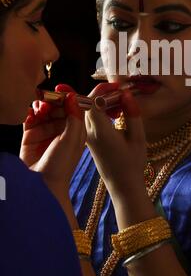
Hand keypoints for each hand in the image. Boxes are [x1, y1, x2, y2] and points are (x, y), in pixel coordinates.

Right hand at [20, 84, 85, 198]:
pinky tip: (31, 114)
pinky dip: (29, 114)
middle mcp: (61, 130)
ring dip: (40, 106)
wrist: (43, 186)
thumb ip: (74, 117)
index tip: (60, 89)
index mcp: (75, 130)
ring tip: (39, 108)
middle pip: (56, 108)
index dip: (66, 98)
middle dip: (52, 101)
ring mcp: (45, 134)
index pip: (72, 108)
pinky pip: (29, 120)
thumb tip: (73, 96)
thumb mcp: (73, 139)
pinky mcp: (30, 138)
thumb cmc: (62, 165)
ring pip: (43, 112)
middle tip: (46, 99)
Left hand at [85, 83, 146, 197]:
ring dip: (102, 101)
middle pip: (87, 103)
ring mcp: (86, 136)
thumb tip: (126, 93)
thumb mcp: (139, 137)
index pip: (92, 101)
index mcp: (100, 131)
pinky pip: (89, 118)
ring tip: (121, 103)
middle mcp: (89, 132)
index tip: (119, 87)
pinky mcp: (88, 139)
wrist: (123, 185)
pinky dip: (101, 110)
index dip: (103, 90)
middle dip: (103, 93)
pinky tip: (116, 113)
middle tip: (121, 92)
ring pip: (87, 109)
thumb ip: (132, 114)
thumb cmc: (133, 163)